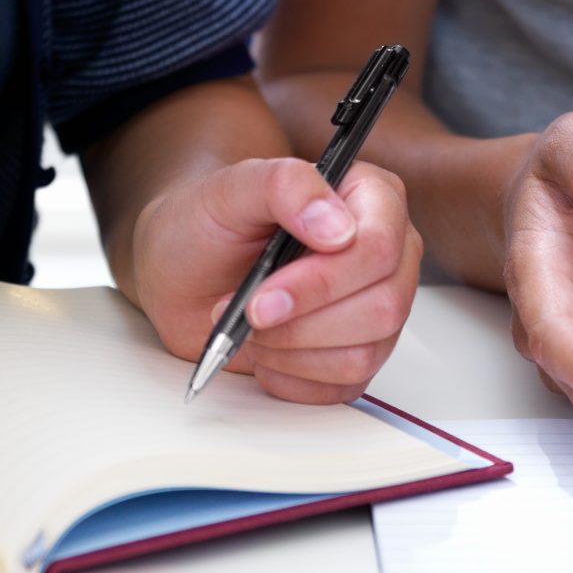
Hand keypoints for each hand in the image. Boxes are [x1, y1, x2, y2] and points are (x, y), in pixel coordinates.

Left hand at [131, 157, 420, 402]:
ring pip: (365, 353)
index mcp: (372, 198)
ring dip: (293, 351)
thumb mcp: (233, 188)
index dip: (323, 282)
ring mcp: (376, 305)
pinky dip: (293, 377)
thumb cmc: (210, 222)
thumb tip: (336, 227)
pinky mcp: (358, 351)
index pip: (380, 247)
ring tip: (250, 328)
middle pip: (383, 306)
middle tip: (249, 313)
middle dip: (303, 322)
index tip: (264, 297)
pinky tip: (265, 351)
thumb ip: (286, 186)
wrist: (185, 268)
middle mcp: (386, 253)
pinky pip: (345, 386)